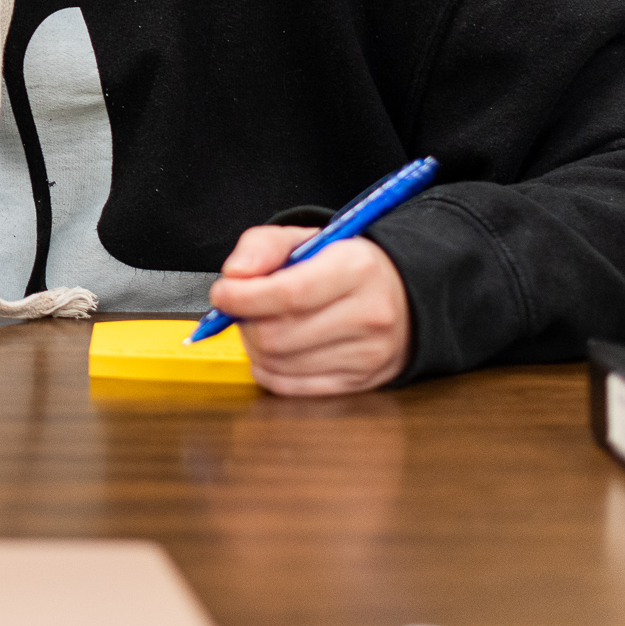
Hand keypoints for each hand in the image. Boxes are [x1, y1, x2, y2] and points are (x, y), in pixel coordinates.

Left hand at [205, 225, 411, 395]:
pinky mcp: (359, 382)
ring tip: (262, 324)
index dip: (243, 298)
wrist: (402, 297)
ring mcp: (367, 354)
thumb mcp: (308, 238)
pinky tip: (273, 350)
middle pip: (278, 336)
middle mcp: (368, 314)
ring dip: (254, 347)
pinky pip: (291, 387)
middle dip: (245, 323)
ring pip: (280, 364)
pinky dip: (268, 370)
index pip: (289, 294)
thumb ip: (263, 246)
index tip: (222, 293)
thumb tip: (234, 274)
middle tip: (242, 308)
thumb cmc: (347, 267)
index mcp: (356, 269)